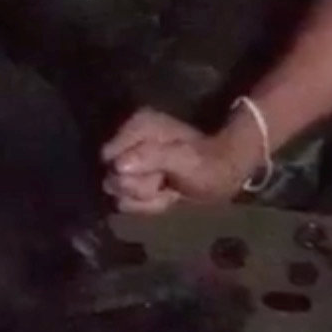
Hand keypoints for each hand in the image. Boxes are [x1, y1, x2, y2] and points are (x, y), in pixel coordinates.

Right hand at [101, 108, 259, 213]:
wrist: (221, 175)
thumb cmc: (207, 164)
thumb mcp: (185, 159)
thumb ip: (152, 157)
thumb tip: (118, 166)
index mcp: (137, 127)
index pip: (110, 159)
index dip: (134, 174)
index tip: (159, 175)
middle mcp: (127, 141)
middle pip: (112, 180)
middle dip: (142, 189)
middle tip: (166, 183)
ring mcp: (128, 162)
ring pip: (119, 194)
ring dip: (147, 199)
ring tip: (168, 189)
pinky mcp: (132, 179)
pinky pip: (126, 202)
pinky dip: (148, 204)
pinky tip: (165, 195)